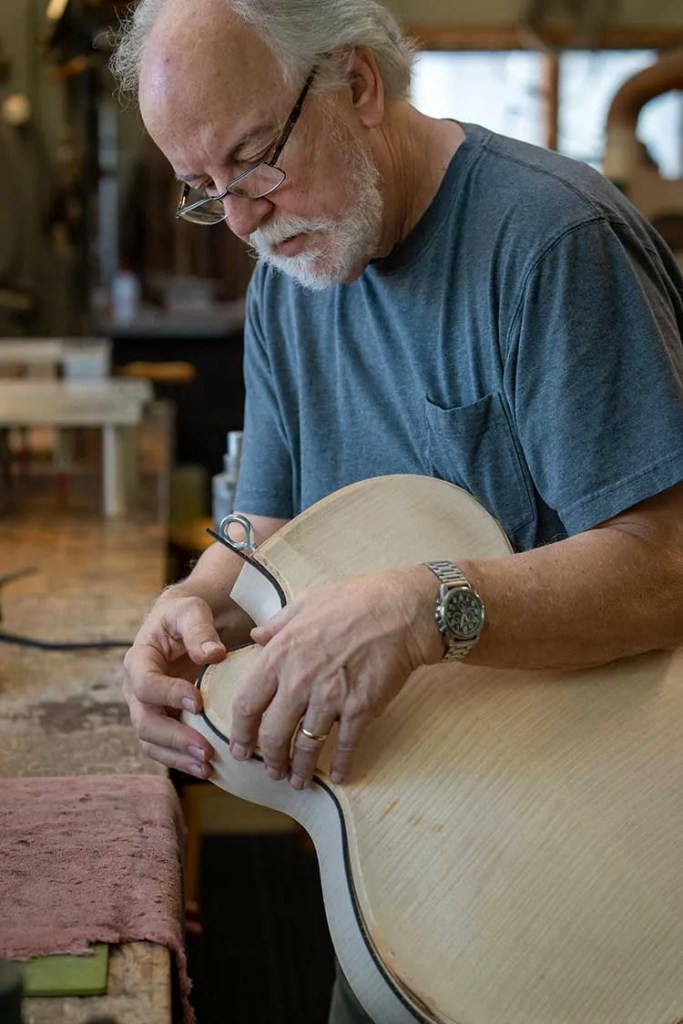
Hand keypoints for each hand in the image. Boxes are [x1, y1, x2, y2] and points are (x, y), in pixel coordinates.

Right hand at [122, 589, 225, 776]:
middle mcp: (136, 689)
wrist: (181, 626)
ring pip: (152, 742)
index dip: (169, 695)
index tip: (198, 703)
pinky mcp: (162, 721)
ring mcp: (147, 708)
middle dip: (174, 738)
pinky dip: (183, 760)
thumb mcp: (191, 611)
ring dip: (178, 757)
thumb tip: (213, 655)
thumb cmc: (184, 615)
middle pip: (145, 722)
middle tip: (206, 749)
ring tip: (208, 766)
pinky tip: (208, 769)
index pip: (145, 684)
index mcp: (138, 660)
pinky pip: (165, 748)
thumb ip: (199, 630)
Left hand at [229, 566, 442, 787]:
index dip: (240, 732)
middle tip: (271, 770)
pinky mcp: (361, 708)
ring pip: (306, 745)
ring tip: (298, 780)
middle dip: (270, 759)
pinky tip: (339, 776)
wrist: (402, 609)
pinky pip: (347, 745)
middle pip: (273, 734)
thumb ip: (277, 623)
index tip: (239, 748)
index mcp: (281, 654)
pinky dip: (342, 765)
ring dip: (300, 768)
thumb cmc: (355, 600)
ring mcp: (331, 697)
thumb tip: (257, 636)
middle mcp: (300, 680)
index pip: (247, 704)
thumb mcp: (306, 601)